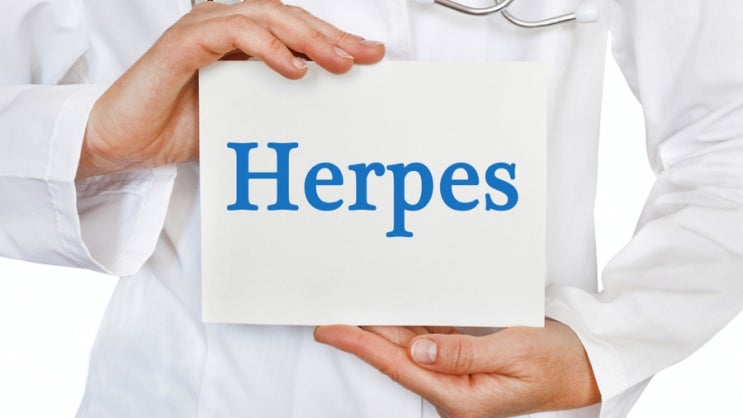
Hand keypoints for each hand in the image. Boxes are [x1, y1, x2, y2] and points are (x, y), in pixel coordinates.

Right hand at [77, 0, 384, 177]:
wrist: (123, 140)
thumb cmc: (177, 126)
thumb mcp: (243, 118)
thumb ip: (276, 107)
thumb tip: (324, 117)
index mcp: (240, 41)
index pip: (296, 32)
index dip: (335, 41)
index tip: (372, 58)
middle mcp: (224, 26)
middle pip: (289, 19)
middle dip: (332, 36)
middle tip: (368, 56)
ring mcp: (203, 30)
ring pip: (266, 18)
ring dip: (307, 39)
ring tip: (339, 62)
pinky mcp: (183, 43)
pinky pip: (232, 35)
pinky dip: (267, 48)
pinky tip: (294, 68)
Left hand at [314, 320, 599, 417]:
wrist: (585, 366)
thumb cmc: (558, 362)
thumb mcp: (516, 352)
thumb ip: (464, 354)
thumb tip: (420, 349)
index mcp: (462, 397)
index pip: (401, 366)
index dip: (362, 346)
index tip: (331, 329)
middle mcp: (453, 390)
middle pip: (398, 356)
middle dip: (362, 334)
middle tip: (330, 311)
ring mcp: (457, 377)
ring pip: (410, 347)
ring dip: (382, 328)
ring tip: (353, 306)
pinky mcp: (464, 362)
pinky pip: (429, 340)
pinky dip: (408, 324)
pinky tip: (393, 309)